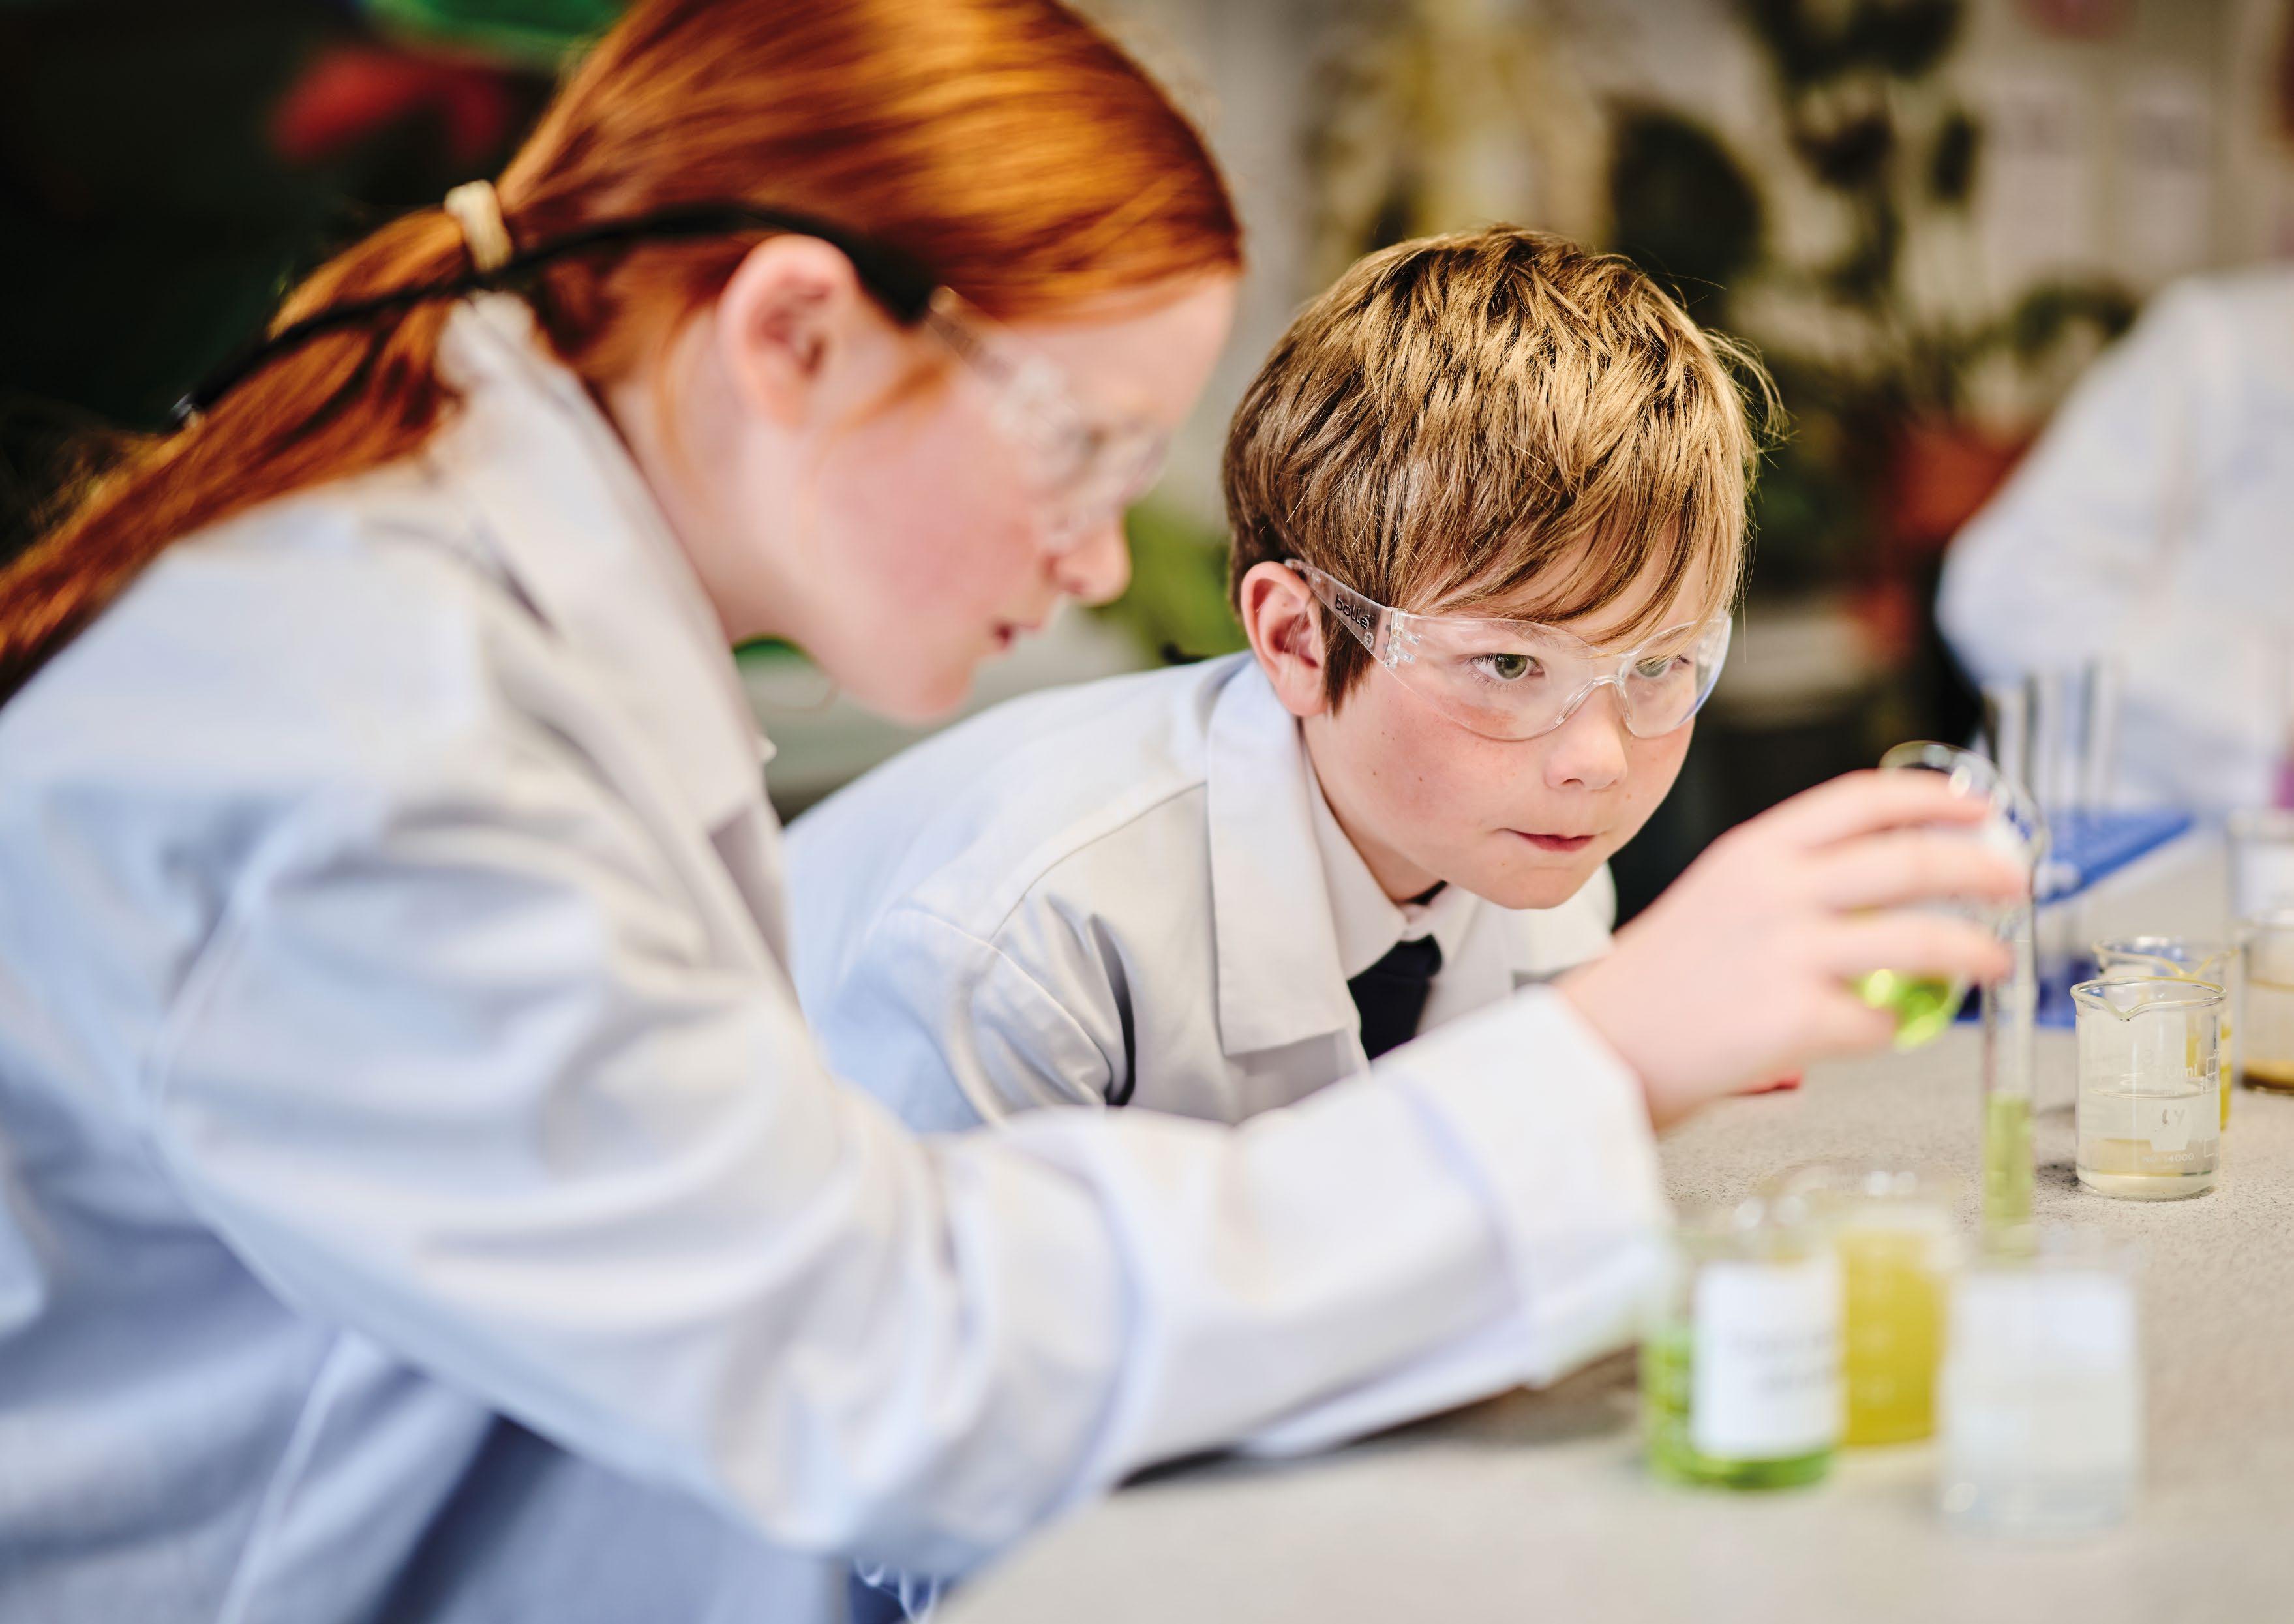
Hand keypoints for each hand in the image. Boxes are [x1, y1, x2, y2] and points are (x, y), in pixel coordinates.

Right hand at [1559, 770, 2022, 1128]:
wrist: (1601, 1044)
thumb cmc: (1660, 979)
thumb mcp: (1719, 896)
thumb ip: (1791, 879)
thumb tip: (1885, 881)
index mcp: (1755, 851)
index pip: (1862, 801)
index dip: (1932, 800)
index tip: (1977, 807)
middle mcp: (1775, 891)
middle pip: (1909, 863)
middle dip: (1980, 869)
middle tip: (2015, 882)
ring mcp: (1787, 955)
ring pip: (1919, 941)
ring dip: (1972, 951)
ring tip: (1993, 962)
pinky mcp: (1795, 1020)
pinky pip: (1880, 1021)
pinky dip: (1894, 1027)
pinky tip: (1886, 1030)